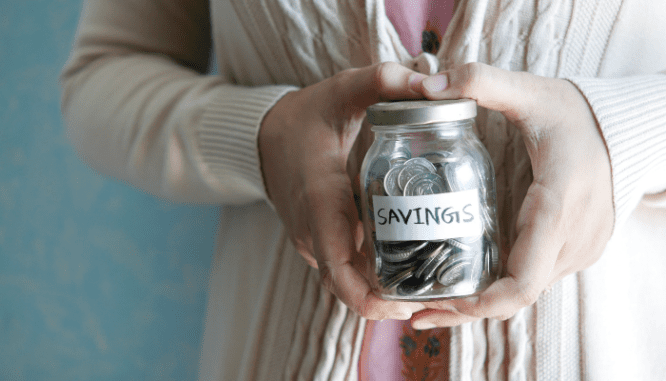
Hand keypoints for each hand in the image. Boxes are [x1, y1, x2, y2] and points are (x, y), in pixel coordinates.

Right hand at [259, 63, 428, 319]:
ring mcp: (312, 240)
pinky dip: (371, 274)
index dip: (373, 301)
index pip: (341, 273)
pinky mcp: (316, 240)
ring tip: (429, 281)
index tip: (410, 305)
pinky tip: (406, 261)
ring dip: (383, 290)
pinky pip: (344, 267)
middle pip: (349, 288)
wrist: (263, 136)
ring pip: (347, 281)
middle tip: (435, 294)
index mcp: (321, 204)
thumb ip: (383, 82)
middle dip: (389, 301)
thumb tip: (433, 83)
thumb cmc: (305, 117)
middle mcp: (313, 232)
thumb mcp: (342, 91)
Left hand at [409, 63, 613, 327]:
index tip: (439, 303)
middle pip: (515, 296)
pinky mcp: (574, 250)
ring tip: (428, 301)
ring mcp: (577, 250)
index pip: (523, 280)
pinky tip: (463, 285)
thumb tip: (427, 84)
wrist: (625, 128)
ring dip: (479, 303)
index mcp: (557, 206)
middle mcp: (572, 240)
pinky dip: (498, 289)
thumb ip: (481, 82)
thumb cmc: (575, 114)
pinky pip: (532, 280)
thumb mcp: (530, 92)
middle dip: (465, 308)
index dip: (481, 303)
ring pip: (523, 294)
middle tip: (414, 311)